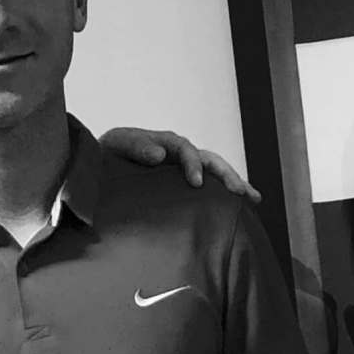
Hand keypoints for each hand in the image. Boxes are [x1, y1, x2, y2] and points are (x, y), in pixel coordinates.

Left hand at [96, 127, 260, 200]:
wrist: (101, 164)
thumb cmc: (108, 153)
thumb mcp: (118, 144)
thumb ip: (137, 146)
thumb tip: (160, 156)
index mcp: (166, 143)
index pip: (185, 149)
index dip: (192, 164)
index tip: (196, 183)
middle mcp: (180, 155)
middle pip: (210, 160)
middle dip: (226, 175)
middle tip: (240, 192)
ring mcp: (184, 171)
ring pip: (214, 174)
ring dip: (233, 184)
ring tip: (253, 198)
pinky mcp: (183, 187)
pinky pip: (206, 190)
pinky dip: (223, 198)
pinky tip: (239, 209)